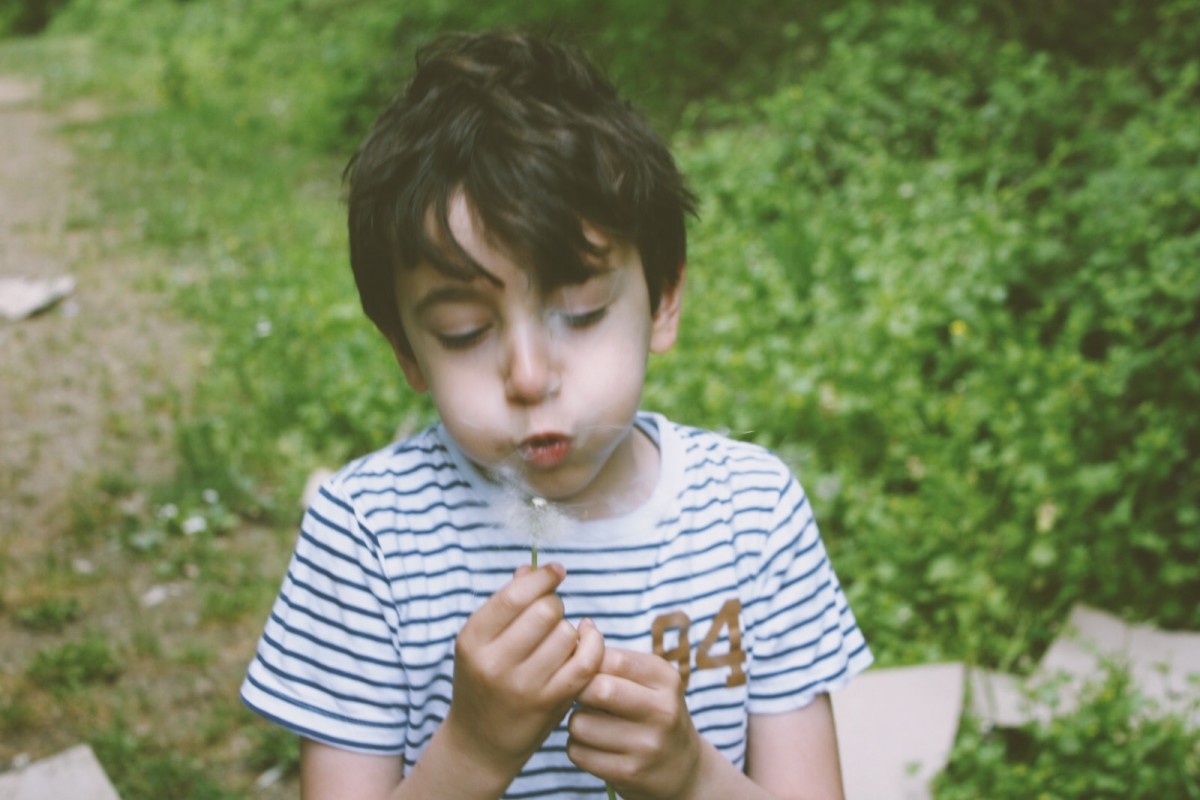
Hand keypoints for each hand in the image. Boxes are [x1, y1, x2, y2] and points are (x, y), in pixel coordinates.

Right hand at [442, 564, 604, 783]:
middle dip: (555, 604)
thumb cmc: (484, 680)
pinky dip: (594, 643)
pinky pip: (586, 661)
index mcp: (472, 640)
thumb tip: (532, 568)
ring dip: (569, 629)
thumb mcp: (481, 642)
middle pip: (545, 611)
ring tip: (558, 639)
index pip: (514, 595)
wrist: (481, 742)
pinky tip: (588, 638)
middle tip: (551, 614)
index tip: (557, 572)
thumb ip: (506, 603)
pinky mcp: (551, 703)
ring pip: (567, 634)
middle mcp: (494, 663)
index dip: (542, 577)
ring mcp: (524, 686)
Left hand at [567, 647, 702, 799]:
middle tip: (579, 696)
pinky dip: (576, 748)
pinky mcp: (631, 774)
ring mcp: (648, 745)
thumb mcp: (649, 682)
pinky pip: (579, 753)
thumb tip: (583, 625)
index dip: (586, 662)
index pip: (612, 658)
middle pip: (598, 690)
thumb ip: (615, 657)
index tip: (580, 669)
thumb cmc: (654, 713)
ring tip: (588, 723)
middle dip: (578, 691)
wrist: (683, 769)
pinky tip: (592, 746)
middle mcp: (663, 711)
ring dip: (574, 723)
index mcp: (667, 679)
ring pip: (581, 724)